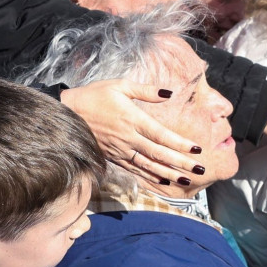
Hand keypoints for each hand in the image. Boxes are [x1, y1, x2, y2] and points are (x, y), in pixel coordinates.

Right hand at [60, 80, 205, 184]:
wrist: (65, 113)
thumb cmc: (93, 96)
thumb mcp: (119, 86)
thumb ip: (146, 91)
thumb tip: (169, 92)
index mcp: (133, 120)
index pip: (162, 135)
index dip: (181, 144)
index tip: (198, 149)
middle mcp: (128, 138)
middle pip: (159, 154)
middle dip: (182, 163)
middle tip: (201, 169)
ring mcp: (120, 150)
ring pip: (148, 166)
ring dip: (169, 173)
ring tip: (187, 179)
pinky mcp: (113, 157)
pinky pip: (134, 169)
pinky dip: (150, 176)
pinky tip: (163, 181)